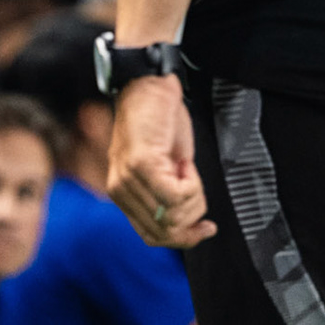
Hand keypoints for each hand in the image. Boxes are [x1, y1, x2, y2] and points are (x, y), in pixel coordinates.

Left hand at [106, 75, 216, 248]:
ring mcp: (129, 179)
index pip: (152, 236)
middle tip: (195, 183)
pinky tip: (186, 163)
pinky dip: (193, 183)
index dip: (183, 238)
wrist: (149, 85)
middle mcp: (120, 190)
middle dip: (193, 214)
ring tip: (187, 167)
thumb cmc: (158, 121)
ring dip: (194, 195)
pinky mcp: (142, 164)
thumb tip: (189, 225)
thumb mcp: (164, 167)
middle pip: (167, 231)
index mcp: (122, 194)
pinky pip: (177, 195)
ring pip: (174, 215)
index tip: (205, 228)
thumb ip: (167, 197)